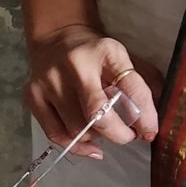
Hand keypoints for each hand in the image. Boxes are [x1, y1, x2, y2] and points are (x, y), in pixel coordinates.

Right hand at [24, 25, 161, 155]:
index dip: (144, 115)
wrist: (57, 38)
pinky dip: (77, 147)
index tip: (150, 132)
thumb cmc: (97, 55)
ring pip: (77, 128)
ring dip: (97, 136)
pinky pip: (56, 134)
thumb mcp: (124, 59)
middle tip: (128, 136)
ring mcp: (49, 80)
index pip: (130, 86)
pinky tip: (91, 147)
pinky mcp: (32, 95)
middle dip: (118, 133)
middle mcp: (74, 64)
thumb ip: (143, 85)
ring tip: (103, 128)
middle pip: (98, 113)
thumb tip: (153, 125)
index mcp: (106, 51)